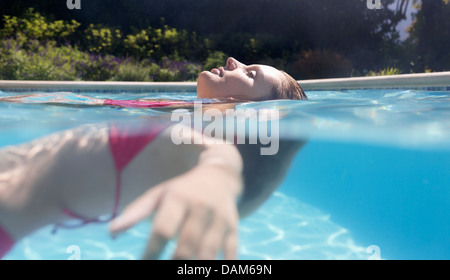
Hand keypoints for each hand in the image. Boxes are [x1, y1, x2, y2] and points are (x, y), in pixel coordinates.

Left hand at [109, 163, 241, 259]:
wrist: (220, 176)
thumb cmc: (182, 190)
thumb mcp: (159, 194)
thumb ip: (136, 212)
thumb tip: (112, 232)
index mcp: (179, 198)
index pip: (163, 229)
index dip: (150, 252)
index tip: (142, 263)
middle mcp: (201, 207)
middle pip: (186, 245)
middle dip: (174, 264)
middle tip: (164, 271)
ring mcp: (220, 218)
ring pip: (208, 252)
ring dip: (196, 268)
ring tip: (185, 271)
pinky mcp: (233, 227)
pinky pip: (231, 252)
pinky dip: (223, 266)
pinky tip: (212, 271)